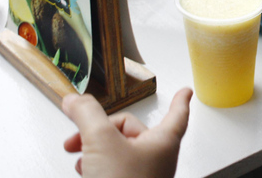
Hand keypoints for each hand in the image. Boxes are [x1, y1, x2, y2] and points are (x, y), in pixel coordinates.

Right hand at [62, 88, 192, 177]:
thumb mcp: (100, 140)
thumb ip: (87, 114)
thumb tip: (76, 100)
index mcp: (163, 142)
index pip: (177, 115)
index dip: (180, 101)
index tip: (186, 92)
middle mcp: (157, 159)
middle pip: (132, 130)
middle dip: (102, 130)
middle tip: (80, 134)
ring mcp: (144, 177)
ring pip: (119, 151)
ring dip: (96, 149)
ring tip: (80, 156)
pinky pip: (114, 170)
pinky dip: (98, 166)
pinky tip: (85, 171)